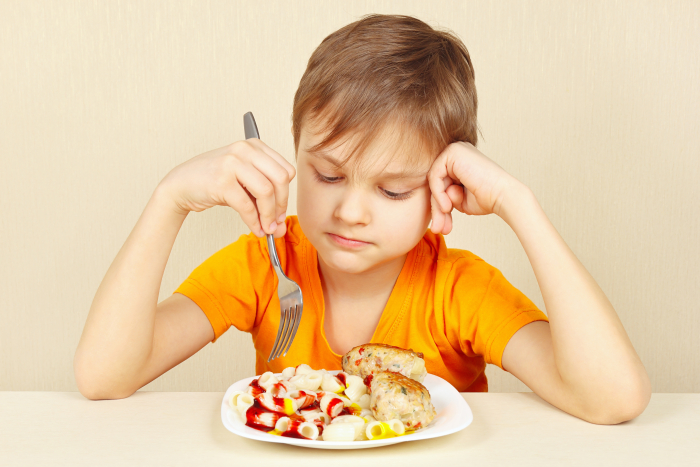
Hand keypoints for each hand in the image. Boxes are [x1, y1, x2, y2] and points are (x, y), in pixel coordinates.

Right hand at [158, 139, 295, 237]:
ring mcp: (232, 163)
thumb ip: (263, 199)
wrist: (180, 184)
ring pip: (266, 191)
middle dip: (281, 205)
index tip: (279, 210)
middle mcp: (244, 150)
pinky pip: (247, 206)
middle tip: (275, 222)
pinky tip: (255, 228)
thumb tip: (280, 226)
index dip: (286, 194)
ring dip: (268, 216)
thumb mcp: (243, 182)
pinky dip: (254, 222)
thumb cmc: (214, 182)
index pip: (286, 170)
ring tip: (266, 228)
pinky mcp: (222, 181)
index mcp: (254, 146)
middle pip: (280, 179)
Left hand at [427, 142, 520, 234]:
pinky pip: (435, 176)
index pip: (439, 184)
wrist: (504, 197)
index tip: (441, 227)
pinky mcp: (453, 152)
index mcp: (458, 161)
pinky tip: (447, 206)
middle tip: (438, 229)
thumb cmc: (486, 199)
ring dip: (437, 204)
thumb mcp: (458, 200)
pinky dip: (438, 194)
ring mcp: (454, 149)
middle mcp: (456, 152)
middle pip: (435, 182)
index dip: (439, 206)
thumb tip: (431, 200)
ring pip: (433, 181)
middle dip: (436, 208)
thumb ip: (442, 196)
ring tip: (443, 221)